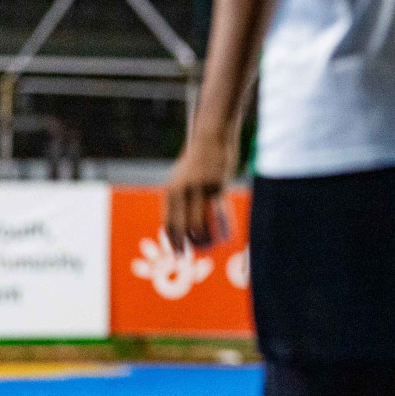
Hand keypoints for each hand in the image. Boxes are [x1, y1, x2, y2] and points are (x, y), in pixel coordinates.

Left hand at [164, 130, 235, 249]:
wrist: (212, 139)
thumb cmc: (198, 160)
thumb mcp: (182, 177)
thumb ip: (179, 195)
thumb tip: (179, 217)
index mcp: (171, 191)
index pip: (169, 222)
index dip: (172, 241)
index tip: (178, 255)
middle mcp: (182, 191)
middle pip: (182, 226)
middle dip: (186, 245)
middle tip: (192, 257)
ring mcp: (200, 189)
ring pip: (199, 222)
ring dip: (204, 239)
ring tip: (210, 246)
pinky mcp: (217, 186)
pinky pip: (220, 212)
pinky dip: (223, 227)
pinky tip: (225, 236)